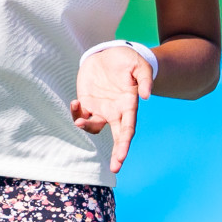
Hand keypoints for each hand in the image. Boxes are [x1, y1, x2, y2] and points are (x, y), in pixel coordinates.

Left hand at [70, 45, 152, 173]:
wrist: (109, 54)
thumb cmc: (128, 60)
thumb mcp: (139, 65)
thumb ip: (144, 79)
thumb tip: (147, 96)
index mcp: (129, 106)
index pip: (128, 129)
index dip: (125, 144)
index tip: (122, 157)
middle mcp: (116, 112)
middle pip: (117, 138)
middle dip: (117, 153)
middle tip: (115, 168)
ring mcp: (100, 108)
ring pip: (94, 127)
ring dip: (86, 128)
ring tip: (79, 122)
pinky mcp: (87, 102)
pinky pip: (80, 115)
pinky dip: (75, 114)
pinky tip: (74, 102)